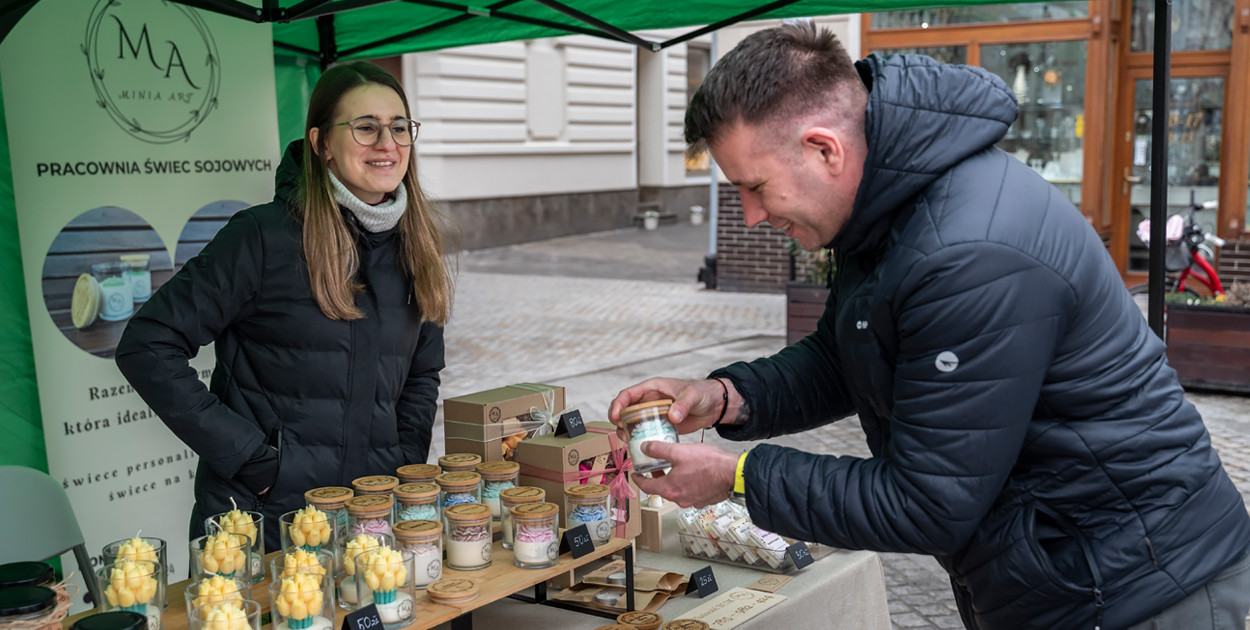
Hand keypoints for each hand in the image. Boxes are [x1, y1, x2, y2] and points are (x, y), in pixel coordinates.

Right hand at [608, 377, 727, 436]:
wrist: (714, 405)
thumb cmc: (702, 393)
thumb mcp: (692, 396)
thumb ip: (683, 405)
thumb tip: (673, 416)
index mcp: (653, 388)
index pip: (628, 394)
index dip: (618, 404)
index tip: (615, 416)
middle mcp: (650, 400)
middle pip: (626, 409)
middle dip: (618, 420)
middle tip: (620, 432)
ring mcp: (654, 413)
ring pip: (633, 422)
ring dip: (626, 430)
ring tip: (626, 440)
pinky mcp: (661, 425)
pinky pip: (646, 431)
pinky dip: (640, 438)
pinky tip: (638, 447)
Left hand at [631, 442, 737, 508]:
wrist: (734, 473)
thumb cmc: (709, 464)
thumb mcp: (679, 451)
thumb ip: (659, 450)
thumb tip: (645, 447)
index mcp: (670, 489)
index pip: (647, 487)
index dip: (638, 479)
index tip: (635, 475)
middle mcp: (680, 499)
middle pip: (662, 489)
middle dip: (656, 478)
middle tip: (654, 467)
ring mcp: (693, 501)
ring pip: (676, 490)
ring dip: (672, 480)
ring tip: (675, 467)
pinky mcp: (704, 499)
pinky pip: (690, 492)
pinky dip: (686, 483)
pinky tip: (692, 472)